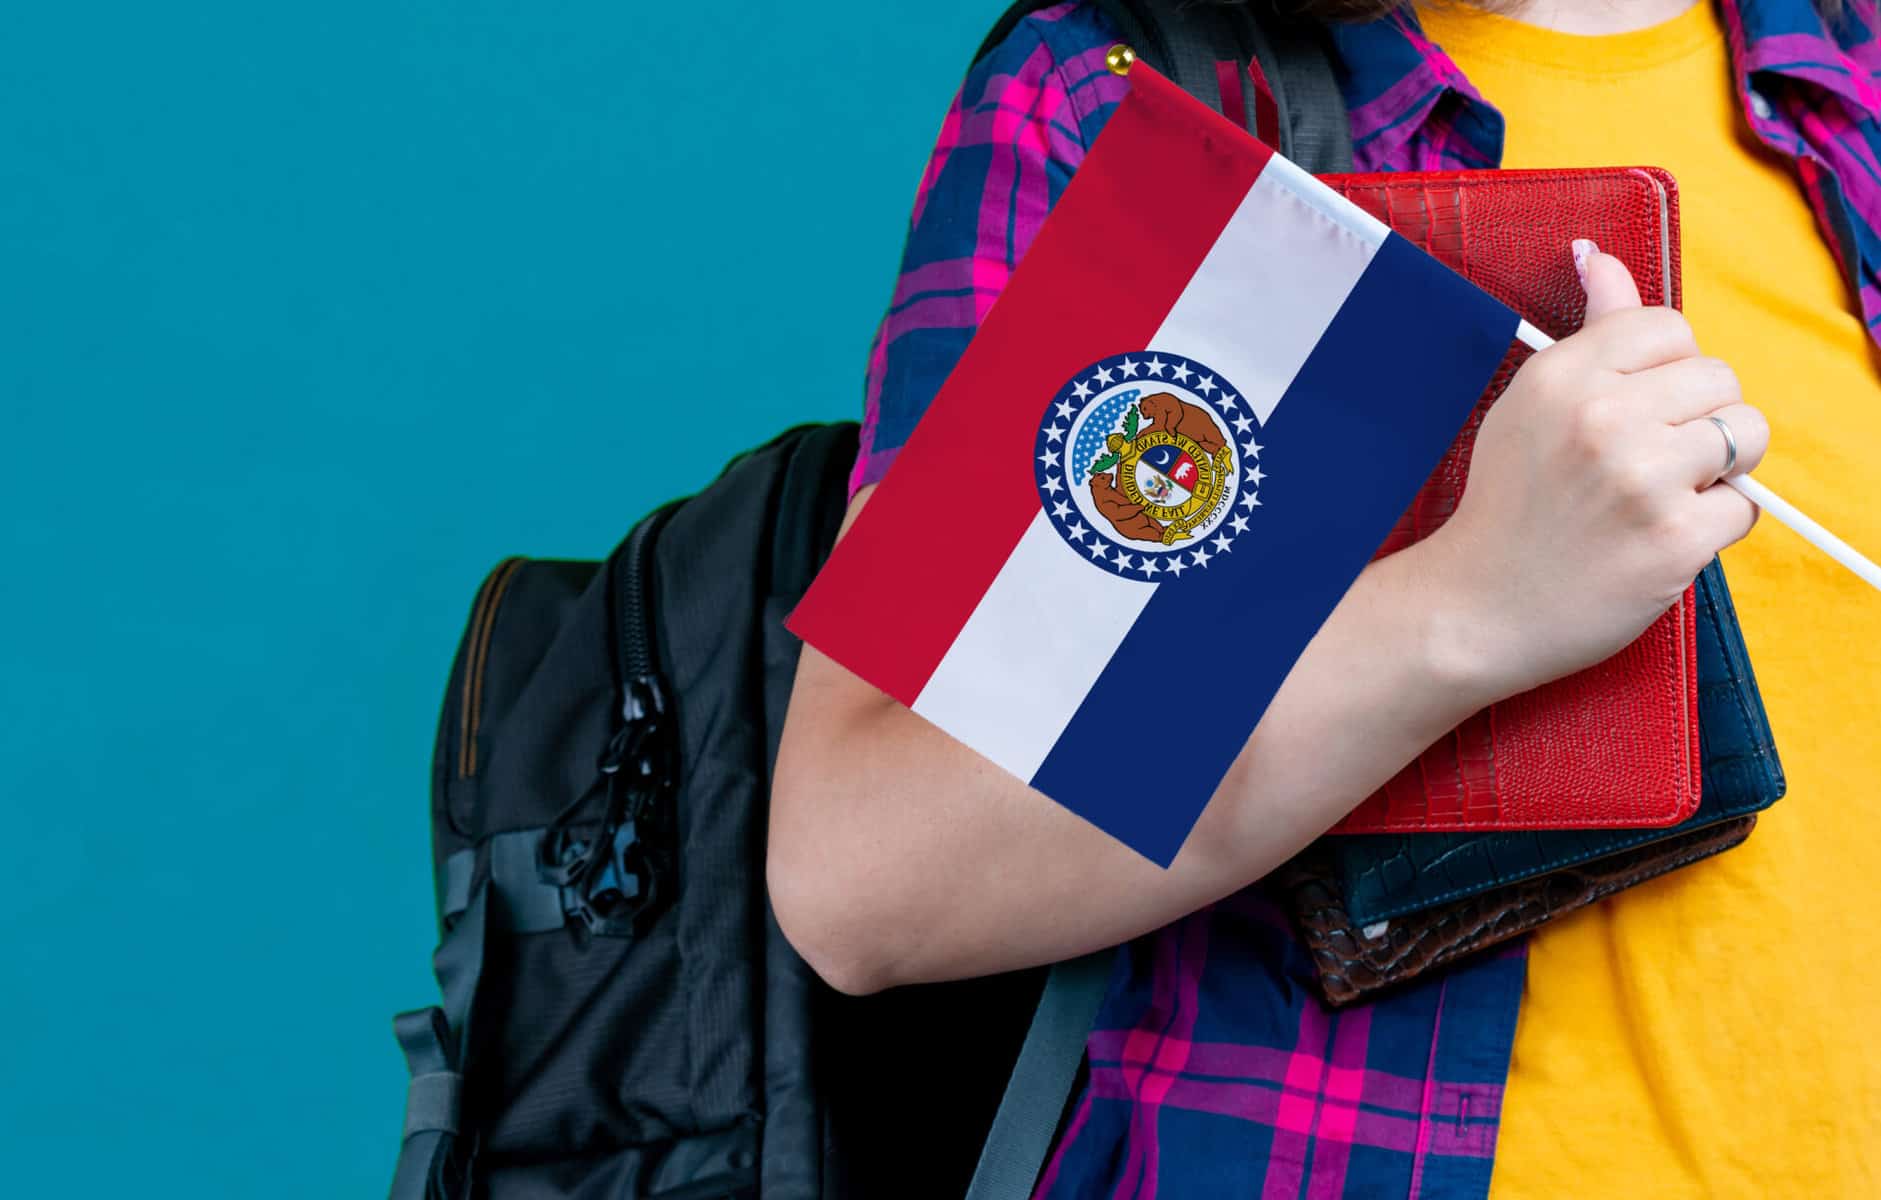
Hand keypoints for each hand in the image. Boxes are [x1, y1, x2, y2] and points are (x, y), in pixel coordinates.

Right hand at [1422, 243, 1768, 698]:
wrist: (1476, 609)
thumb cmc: (1507, 507)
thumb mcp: (1528, 405)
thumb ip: (1586, 332)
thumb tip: (1601, 256)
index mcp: (1562, 377)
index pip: (1670, 328)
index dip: (1668, 371)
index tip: (1639, 409)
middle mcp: (1602, 418)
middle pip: (1721, 380)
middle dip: (1700, 421)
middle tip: (1648, 462)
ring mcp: (1641, 479)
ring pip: (1747, 436)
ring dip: (1718, 470)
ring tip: (1661, 496)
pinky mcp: (1674, 539)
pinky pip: (1744, 506)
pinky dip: (1714, 526)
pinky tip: (1660, 538)